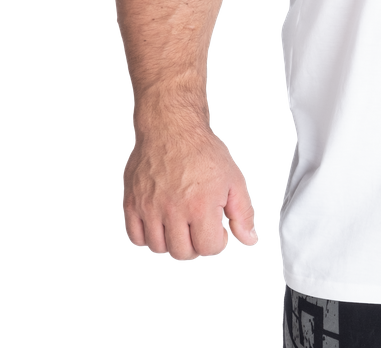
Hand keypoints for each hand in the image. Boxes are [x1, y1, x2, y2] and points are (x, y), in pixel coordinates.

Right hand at [122, 121, 257, 258]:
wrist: (171, 127)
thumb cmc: (201, 149)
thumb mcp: (233, 178)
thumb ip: (242, 211)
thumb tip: (248, 237)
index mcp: (200, 205)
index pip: (208, 248)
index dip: (216, 241)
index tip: (217, 231)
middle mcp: (173, 209)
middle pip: (182, 252)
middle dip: (196, 243)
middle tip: (199, 228)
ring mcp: (149, 208)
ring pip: (159, 247)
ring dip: (172, 241)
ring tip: (182, 222)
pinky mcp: (132, 204)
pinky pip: (136, 237)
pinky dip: (149, 235)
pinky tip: (162, 221)